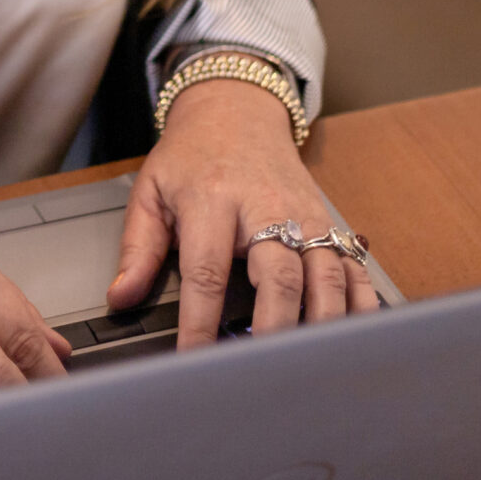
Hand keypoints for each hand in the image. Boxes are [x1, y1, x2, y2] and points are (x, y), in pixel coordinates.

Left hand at [107, 76, 379, 345]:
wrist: (236, 109)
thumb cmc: (192, 155)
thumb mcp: (151, 191)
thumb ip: (138, 248)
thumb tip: (121, 297)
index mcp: (213, 200)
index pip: (207, 272)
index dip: (201, 323)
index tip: (195, 360)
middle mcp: (265, 208)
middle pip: (279, 277)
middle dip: (273, 329)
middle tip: (262, 371)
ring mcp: (305, 215)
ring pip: (325, 275)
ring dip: (320, 323)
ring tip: (306, 363)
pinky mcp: (330, 221)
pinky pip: (354, 266)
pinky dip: (359, 303)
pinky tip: (351, 334)